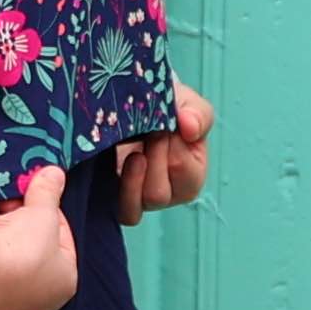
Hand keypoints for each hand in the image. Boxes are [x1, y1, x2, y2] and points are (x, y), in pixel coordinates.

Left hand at [0, 73, 214, 231]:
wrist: (126, 97)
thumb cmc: (159, 101)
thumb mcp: (182, 100)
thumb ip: (196, 112)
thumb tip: (190, 126)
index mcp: (191, 171)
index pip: (187, 174)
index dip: (173, 149)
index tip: (163, 126)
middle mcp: (168, 190)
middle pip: (160, 194)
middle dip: (151, 159)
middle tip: (146, 133)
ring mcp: (139, 196)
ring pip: (137, 207)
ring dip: (132, 177)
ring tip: (132, 152)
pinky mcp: (114, 197)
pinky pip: (120, 212)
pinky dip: (117, 190)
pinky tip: (114, 165)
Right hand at [0, 164, 78, 309]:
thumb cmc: (22, 246)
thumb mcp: (41, 210)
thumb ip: (49, 190)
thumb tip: (55, 173)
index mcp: (65, 282)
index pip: (61, 238)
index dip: (46, 212)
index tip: (32, 197)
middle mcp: (40, 305)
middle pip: (33, 255)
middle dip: (21, 227)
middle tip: (8, 206)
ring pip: (7, 270)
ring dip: (0, 244)